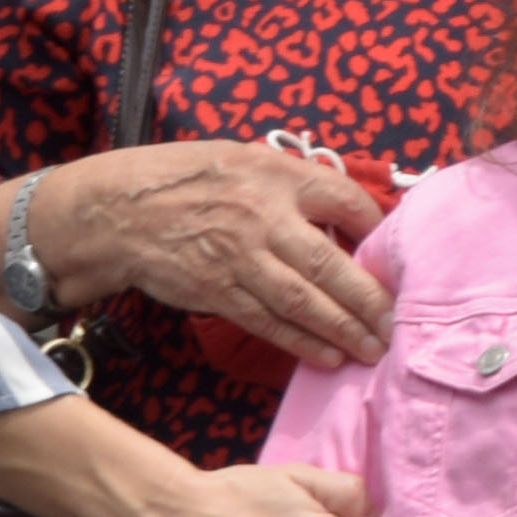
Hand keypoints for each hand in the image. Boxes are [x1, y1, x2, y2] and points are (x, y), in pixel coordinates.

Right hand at [36, 142, 396, 369]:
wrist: (118, 212)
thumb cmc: (185, 180)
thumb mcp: (241, 159)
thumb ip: (292, 184)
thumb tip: (344, 217)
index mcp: (275, 175)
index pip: (344, 200)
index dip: (376, 228)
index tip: (394, 254)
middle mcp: (263, 216)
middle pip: (332, 264)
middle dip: (371, 300)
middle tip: (398, 324)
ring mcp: (241, 258)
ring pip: (304, 301)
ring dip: (343, 330)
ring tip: (373, 350)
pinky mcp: (219, 292)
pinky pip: (269, 323)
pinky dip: (301, 343)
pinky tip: (328, 356)